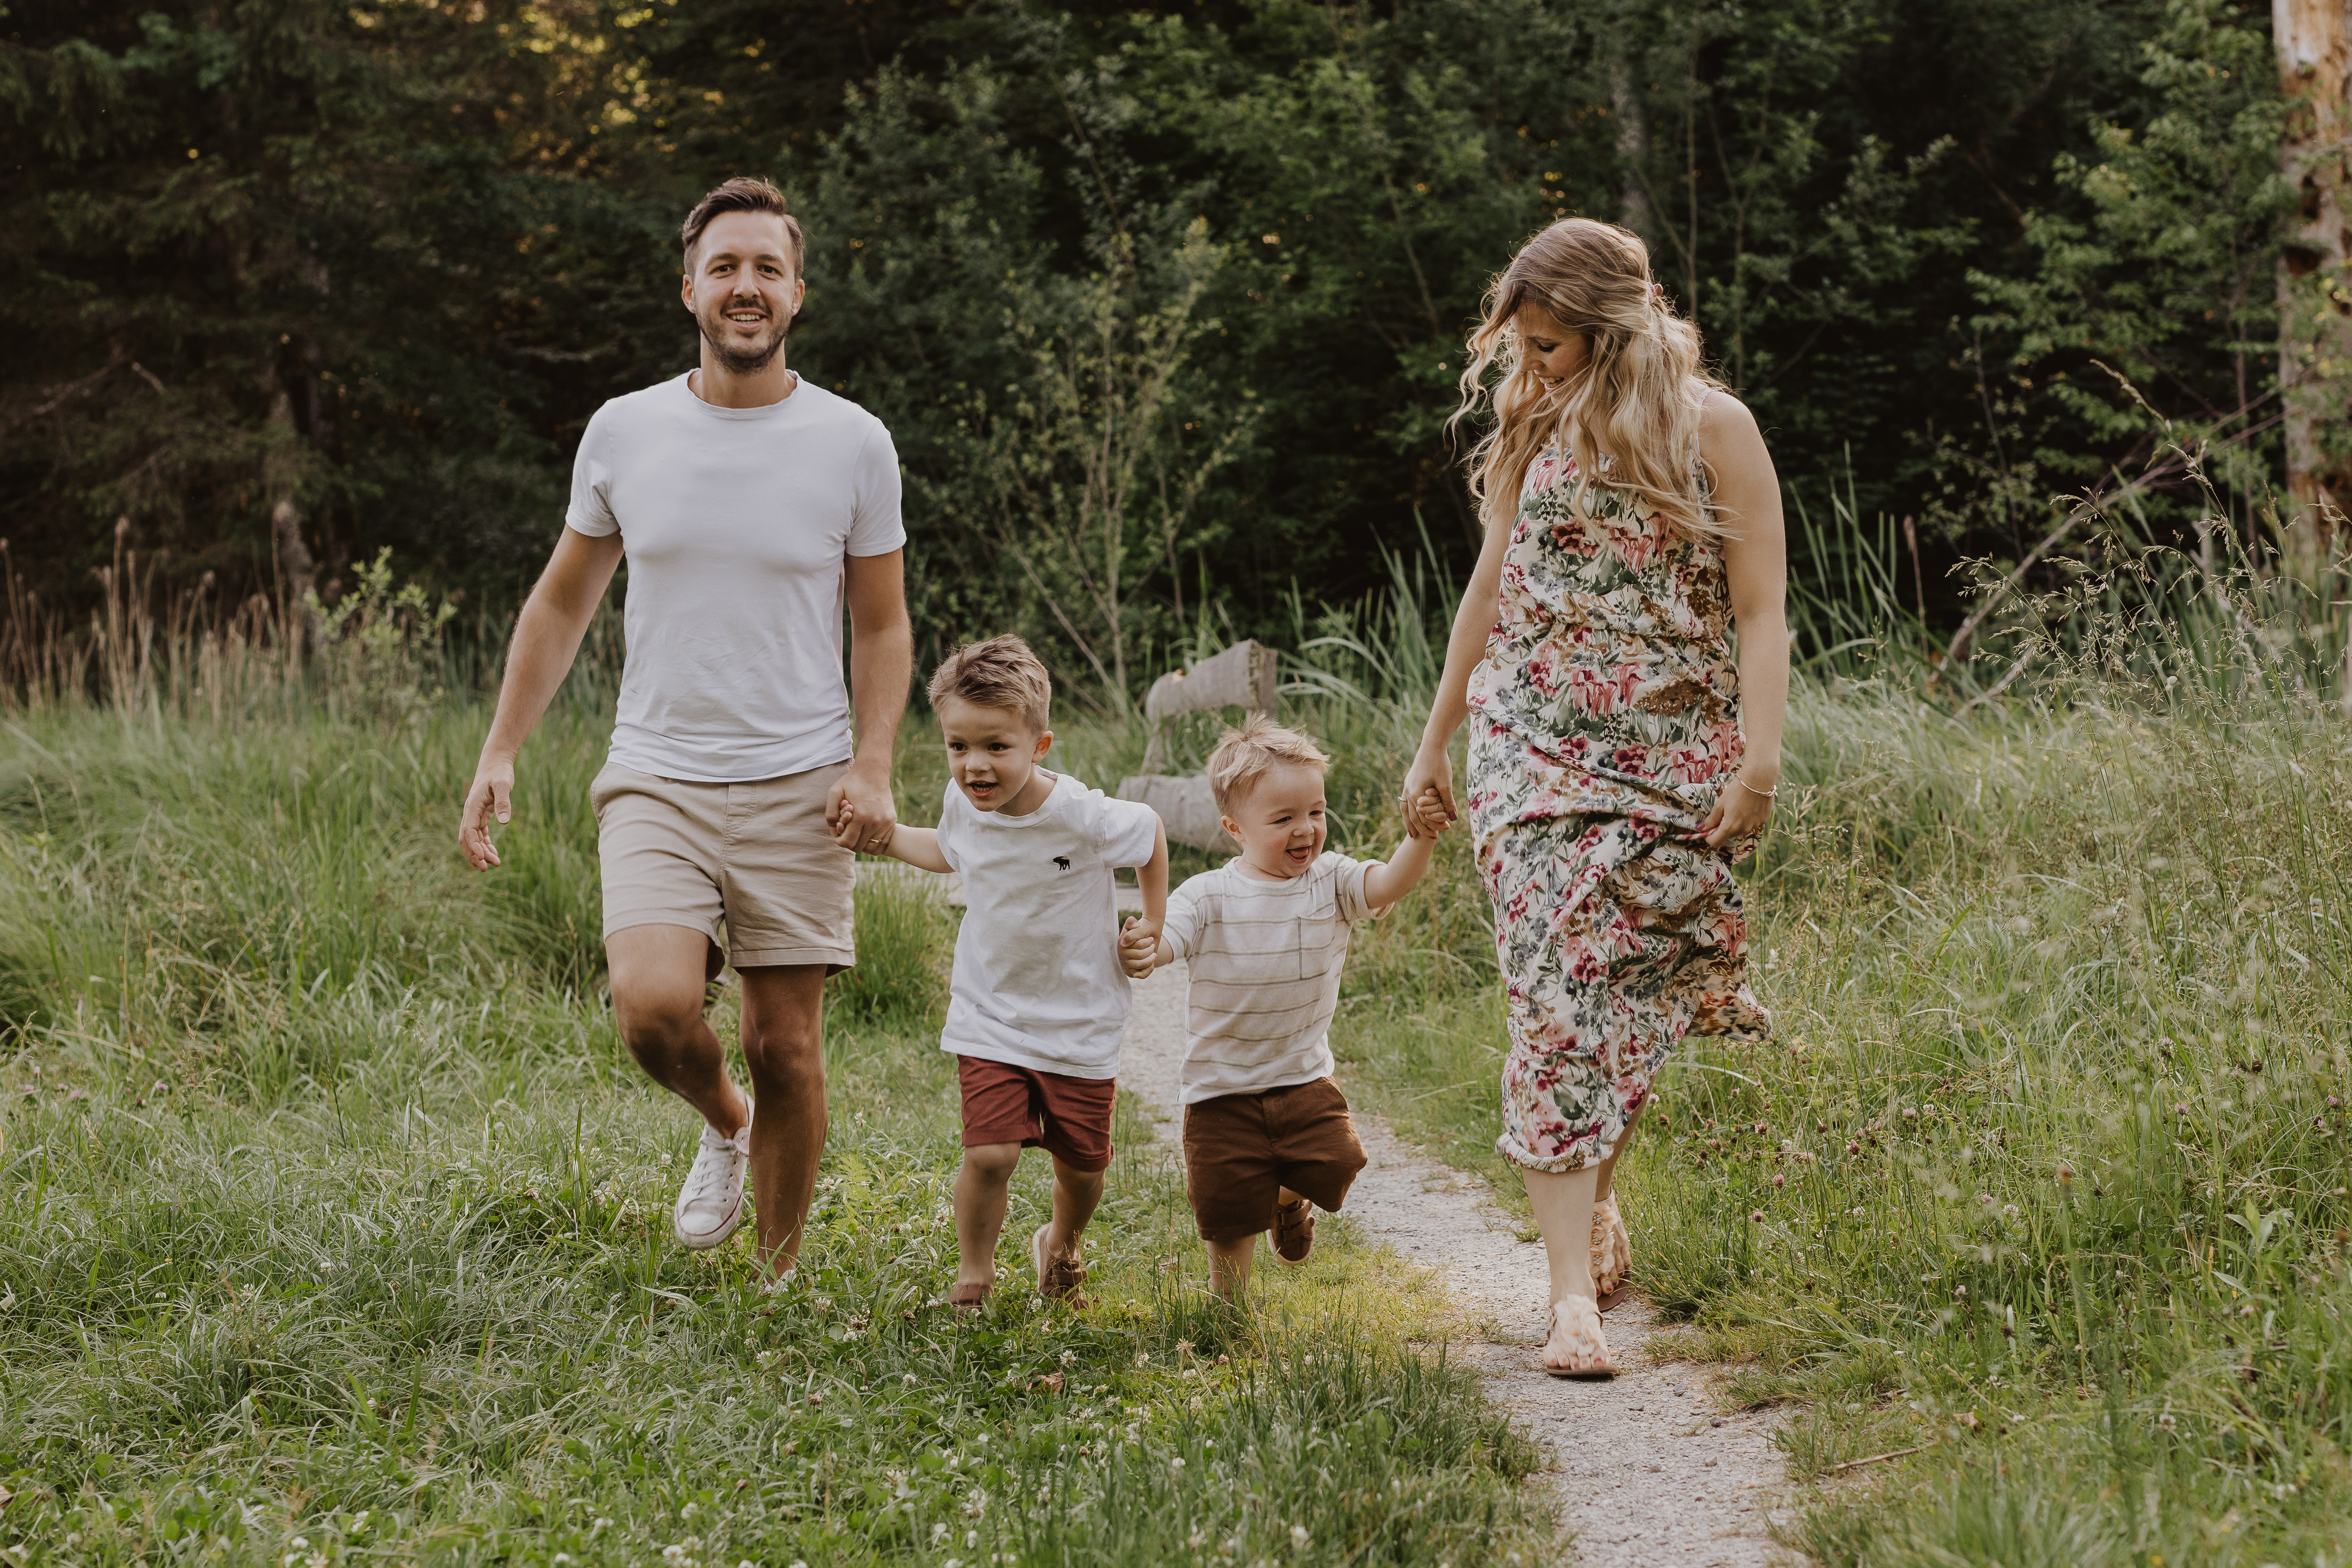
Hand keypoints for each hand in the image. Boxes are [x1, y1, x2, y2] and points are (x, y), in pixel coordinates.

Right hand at [459, 755, 514, 869]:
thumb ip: (503, 802)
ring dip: (482, 852)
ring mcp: (475, 814)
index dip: (474, 846)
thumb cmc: (499, 772)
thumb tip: (505, 822)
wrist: (496, 763)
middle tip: (485, 869)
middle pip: (467, 839)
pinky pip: (481, 834)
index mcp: (472, 806)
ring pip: (475, 838)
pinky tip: (493, 854)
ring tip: (496, 864)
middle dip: (474, 855)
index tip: (484, 858)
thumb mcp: (503, 785)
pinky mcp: (483, 814)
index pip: (468, 831)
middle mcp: (471, 812)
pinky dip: (486, 844)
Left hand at [827, 760, 897, 853]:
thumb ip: (830, 813)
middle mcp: (875, 822)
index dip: (840, 841)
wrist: (873, 772)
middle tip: (848, 832)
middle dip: (850, 842)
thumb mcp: (834, 792)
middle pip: (859, 847)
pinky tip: (867, 831)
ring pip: (871, 846)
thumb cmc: (852, 782)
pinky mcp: (892, 821)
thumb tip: (834, 830)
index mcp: (860, 817)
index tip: (839, 835)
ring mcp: (885, 822)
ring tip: (858, 831)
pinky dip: (873, 839)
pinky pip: (882, 840)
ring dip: (862, 842)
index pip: (848, 843)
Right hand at [1118, 916, 1160, 978]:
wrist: (1148, 935)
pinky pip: (1141, 975)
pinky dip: (1148, 969)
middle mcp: (1123, 955)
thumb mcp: (1134, 923)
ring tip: (1153, 954)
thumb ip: (1130, 922)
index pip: (1137, 947)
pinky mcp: (1134, 971)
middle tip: (1152, 946)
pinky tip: (1151, 963)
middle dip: (1150, 950)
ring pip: (1141, 965)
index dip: (1146, 943)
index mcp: (1122, 944)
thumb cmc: (1141, 929)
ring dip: (1151, 959)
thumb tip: (1132, 929)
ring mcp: (1128, 964)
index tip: (1150, 938)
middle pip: (1140, 956)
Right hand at [1399, 746, 1456, 838]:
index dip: (1433, 826)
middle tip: (1433, 837)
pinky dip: (1408, 811)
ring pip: (1405, 810)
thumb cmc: (1440, 764)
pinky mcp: (1408, 782)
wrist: (1431, 745)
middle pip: (1413, 817)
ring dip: (1411, 823)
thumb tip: (1453, 819)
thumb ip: (1448, 802)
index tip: (1444, 831)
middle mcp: (1408, 792)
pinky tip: (1414, 813)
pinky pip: (1405, 802)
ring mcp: (1406, 786)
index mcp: (1416, 794)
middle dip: (1423, 828)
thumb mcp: (1446, 785)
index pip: (1423, 817)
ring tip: (1414, 833)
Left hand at [1701, 770, 1775, 853]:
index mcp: (1730, 827)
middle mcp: (1743, 830)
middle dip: (1723, 828)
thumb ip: (1711, 819)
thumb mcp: (1720, 804)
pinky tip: (1748, 806)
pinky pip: (1751, 824)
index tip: (1707, 828)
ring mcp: (1754, 826)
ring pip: (1740, 830)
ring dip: (1736, 823)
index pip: (1715, 842)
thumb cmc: (1736, 790)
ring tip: (1737, 807)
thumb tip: (1701, 829)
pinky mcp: (1763, 821)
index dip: (1708, 837)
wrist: (1759, 780)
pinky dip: (1747, 819)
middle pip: (1728, 835)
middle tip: (1723, 812)